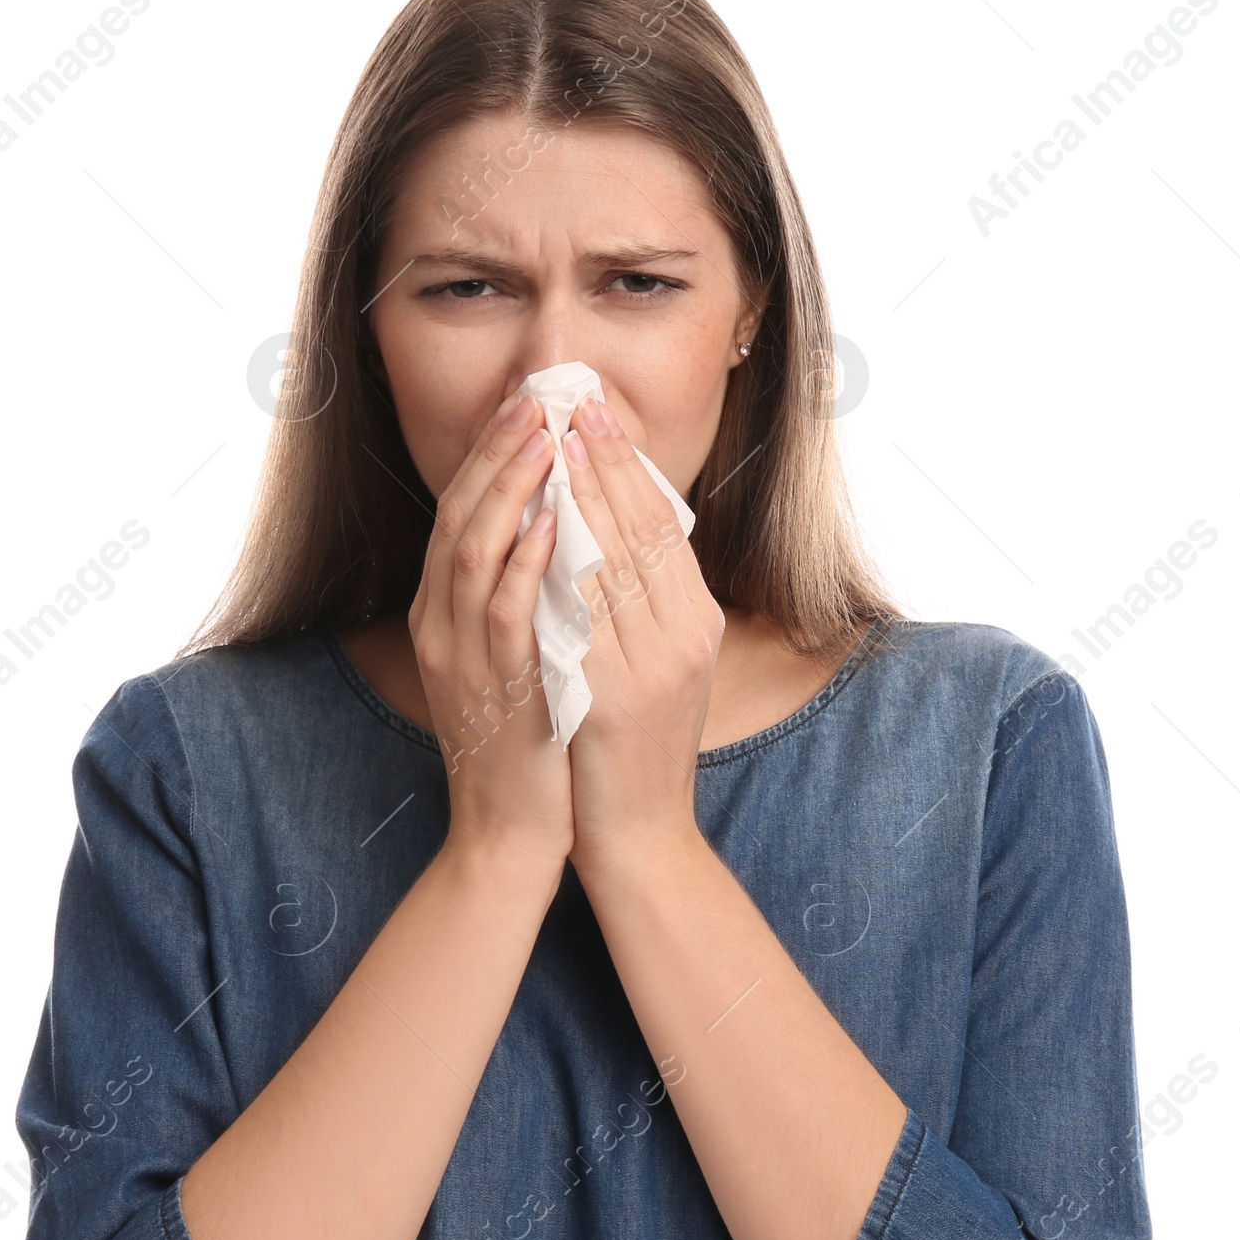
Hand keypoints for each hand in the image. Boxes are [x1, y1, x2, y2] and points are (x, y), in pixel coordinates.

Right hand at [409, 392, 574, 870]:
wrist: (509, 830)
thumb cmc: (526, 739)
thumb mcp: (512, 654)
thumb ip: (519, 594)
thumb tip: (555, 526)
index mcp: (442, 613)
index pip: (458, 513)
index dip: (490, 456)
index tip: (525, 406)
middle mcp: (441, 626)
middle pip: (459, 517)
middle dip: (498, 454)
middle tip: (535, 400)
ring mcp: (462, 657)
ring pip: (475, 553)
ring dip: (511, 492)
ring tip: (545, 439)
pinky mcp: (495, 689)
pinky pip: (505, 614)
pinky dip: (525, 563)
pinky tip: (550, 525)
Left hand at [559, 396, 724, 877]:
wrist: (639, 836)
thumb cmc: (633, 750)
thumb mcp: (652, 666)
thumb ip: (641, 605)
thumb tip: (608, 532)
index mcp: (696, 623)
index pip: (664, 526)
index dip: (629, 466)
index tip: (598, 414)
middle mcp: (685, 635)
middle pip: (644, 530)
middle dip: (606, 461)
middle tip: (575, 403)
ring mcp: (654, 665)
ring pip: (617, 562)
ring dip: (583, 496)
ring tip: (554, 441)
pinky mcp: (616, 695)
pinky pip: (586, 617)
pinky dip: (565, 565)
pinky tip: (543, 524)